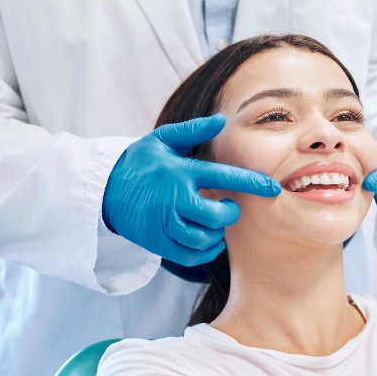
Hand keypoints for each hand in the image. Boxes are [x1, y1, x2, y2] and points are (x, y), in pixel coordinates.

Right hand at [102, 114, 280, 265]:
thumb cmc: (139, 162)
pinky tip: (208, 240)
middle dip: (230, 213)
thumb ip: (193, 130)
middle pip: (216, 215)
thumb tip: (221, 120)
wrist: (103, 190)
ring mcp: (164, 223)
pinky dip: (205, 251)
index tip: (273, 189)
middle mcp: (173, 199)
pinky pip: (190, 255)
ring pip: (204, 238)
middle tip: (229, 207)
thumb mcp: (162, 140)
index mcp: (180, 172)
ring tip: (215, 222)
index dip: (251, 183)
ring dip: (218, 233)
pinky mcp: (157, 243)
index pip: (223, 177)